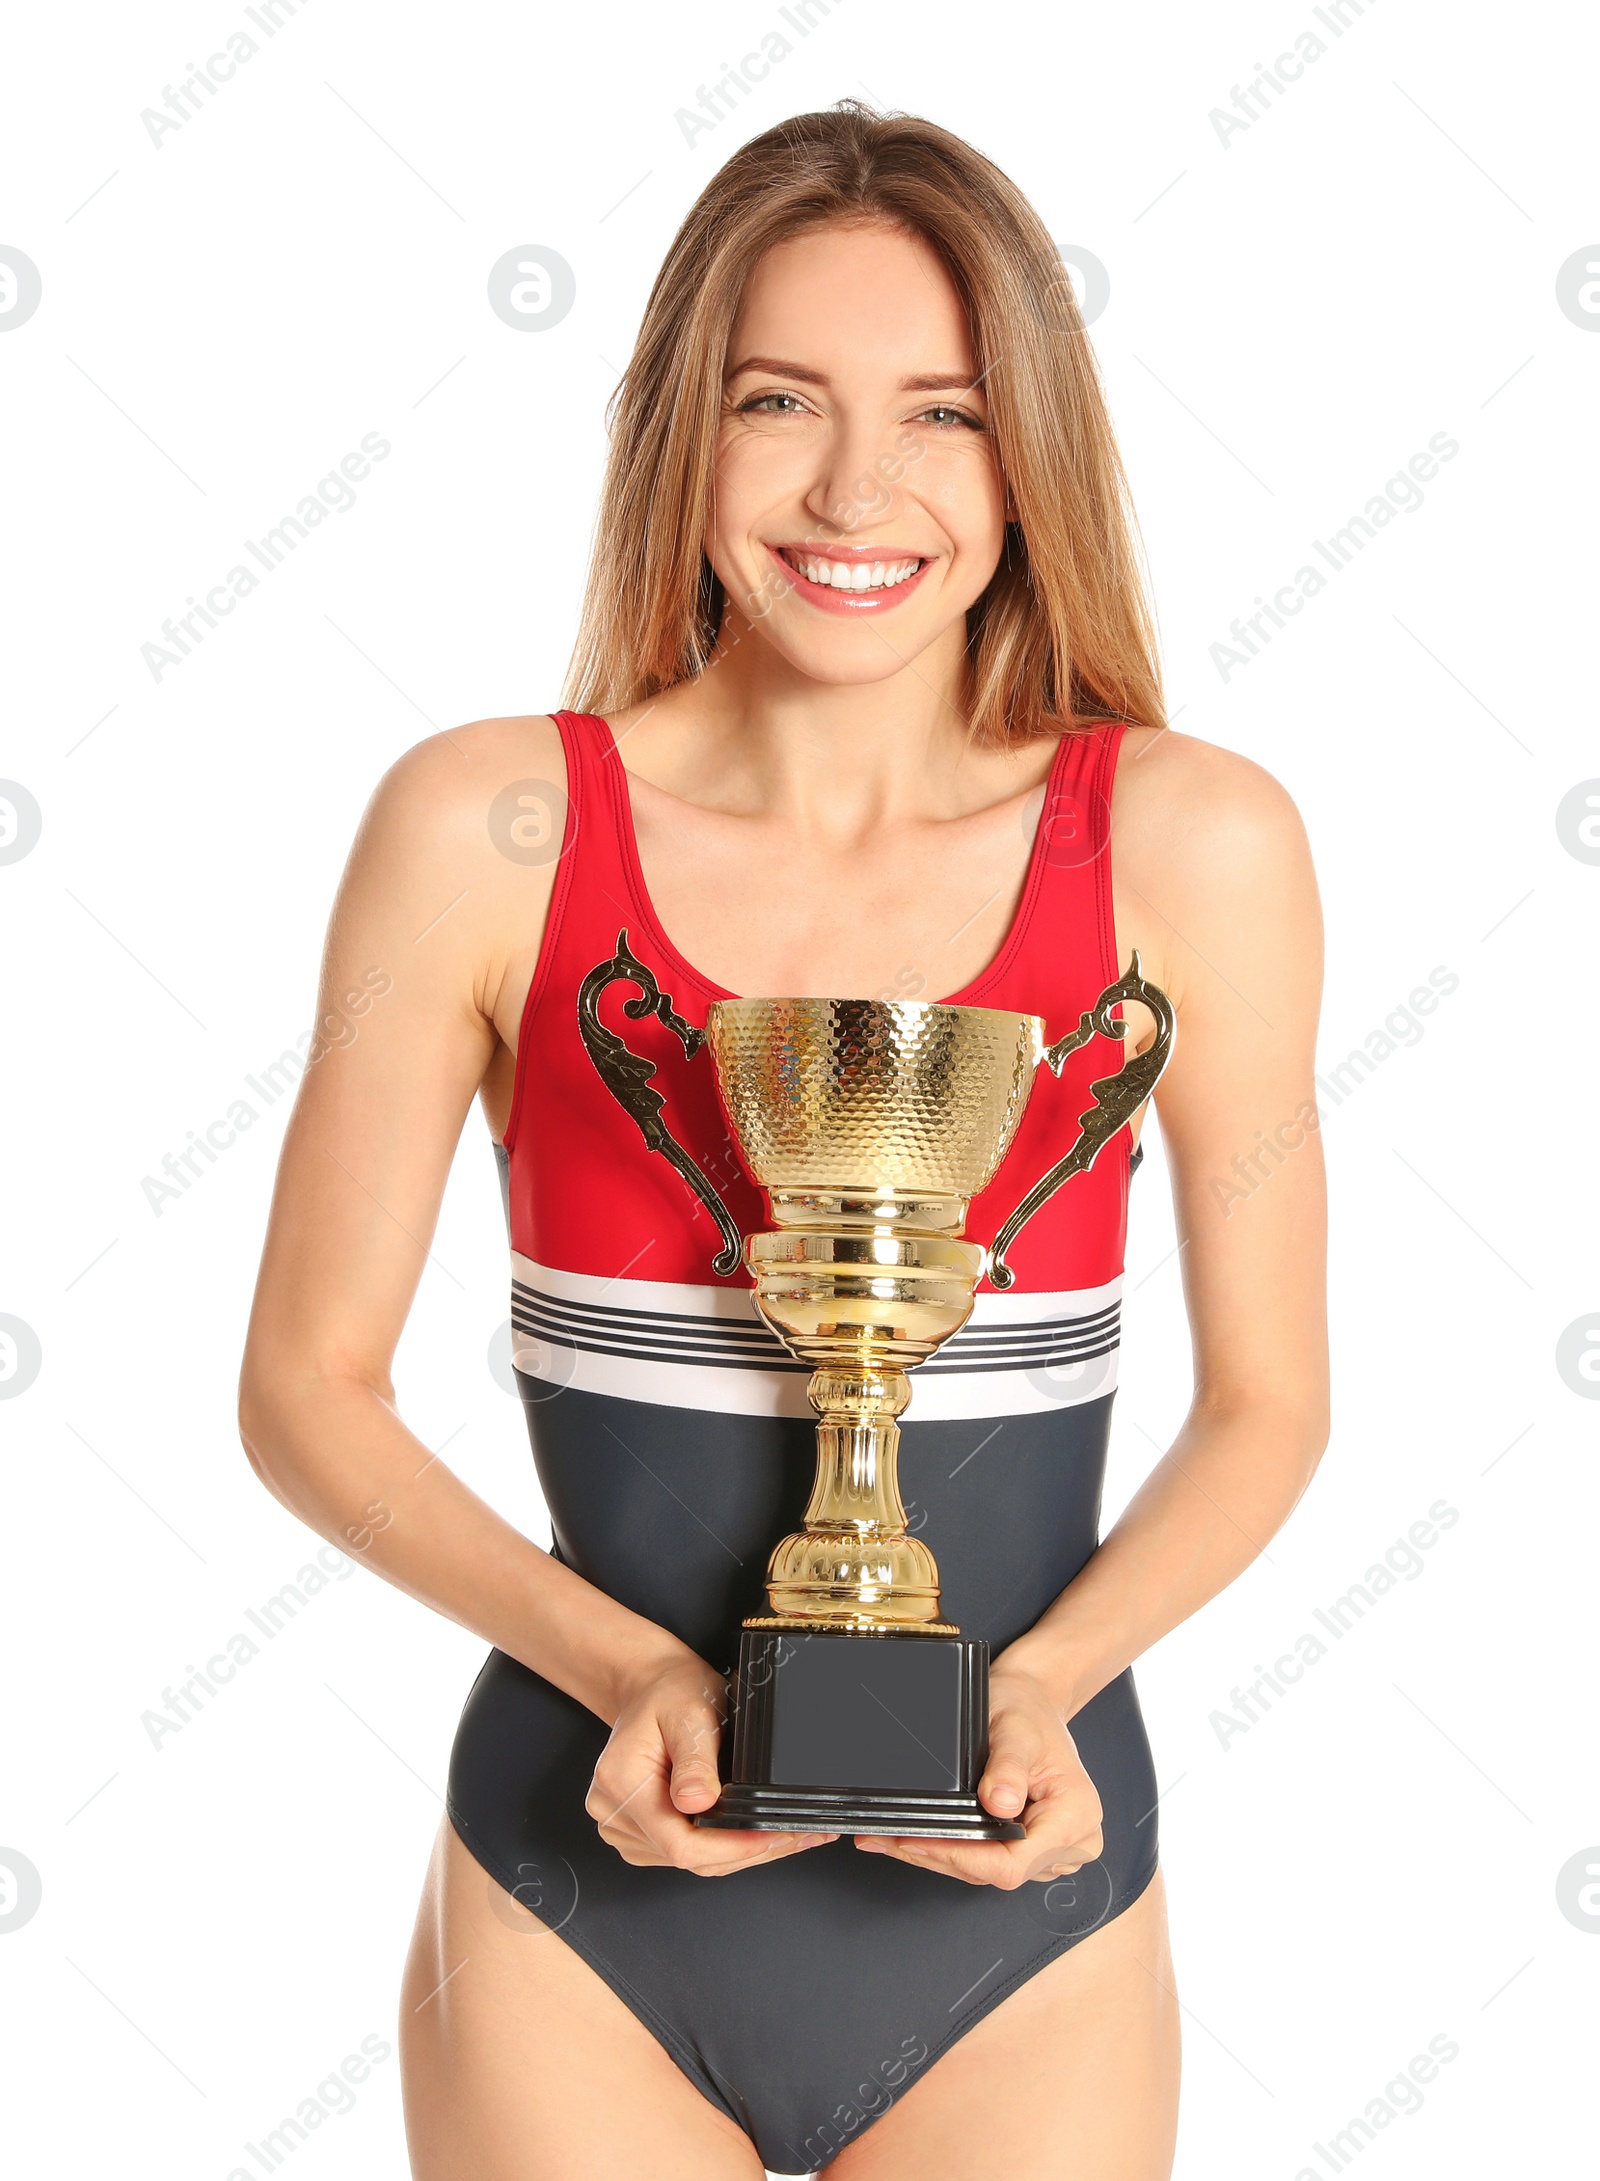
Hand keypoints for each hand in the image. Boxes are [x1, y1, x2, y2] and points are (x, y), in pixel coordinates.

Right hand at [586, 1647, 837, 1873]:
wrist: (649, 1686)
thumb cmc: (669, 1692)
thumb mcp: (690, 1713)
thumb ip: (695, 1759)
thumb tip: (698, 1801)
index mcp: (621, 1783)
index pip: (681, 1844)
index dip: (733, 1848)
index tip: (774, 1837)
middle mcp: (613, 1812)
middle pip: (689, 1858)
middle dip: (749, 1851)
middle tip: (800, 1836)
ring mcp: (622, 1826)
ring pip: (691, 1860)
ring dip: (740, 1852)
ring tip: (786, 1834)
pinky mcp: (637, 1832)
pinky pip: (684, 1852)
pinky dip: (721, 1847)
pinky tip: (752, 1833)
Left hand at [855, 1665, 1102, 1885]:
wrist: (1034, 1700)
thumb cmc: (1028, 1710)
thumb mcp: (1014, 1729)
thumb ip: (1008, 1768)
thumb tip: (998, 1804)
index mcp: (1075, 1818)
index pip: (1013, 1864)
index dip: (962, 1858)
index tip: (920, 1841)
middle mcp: (1073, 1842)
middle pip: (997, 1872)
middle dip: (940, 1856)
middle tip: (889, 1839)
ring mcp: (1054, 1851)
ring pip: (989, 1872)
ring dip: (942, 1856)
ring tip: (894, 1838)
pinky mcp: (1034, 1849)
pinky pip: (991, 1861)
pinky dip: (956, 1850)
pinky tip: (923, 1837)